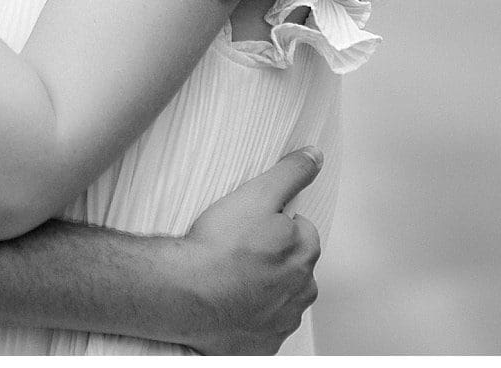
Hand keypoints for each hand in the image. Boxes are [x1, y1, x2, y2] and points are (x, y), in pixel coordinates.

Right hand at [175, 148, 322, 353]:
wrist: (185, 293)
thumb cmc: (219, 246)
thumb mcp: (257, 195)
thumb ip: (291, 174)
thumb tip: (316, 156)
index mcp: (304, 254)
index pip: (302, 231)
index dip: (276, 225)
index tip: (252, 228)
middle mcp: (301, 291)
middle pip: (294, 266)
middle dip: (275, 257)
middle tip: (239, 250)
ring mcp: (282, 321)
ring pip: (282, 297)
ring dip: (265, 288)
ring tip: (233, 276)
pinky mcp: (262, 344)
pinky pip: (264, 326)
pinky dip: (252, 317)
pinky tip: (230, 303)